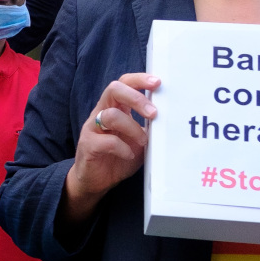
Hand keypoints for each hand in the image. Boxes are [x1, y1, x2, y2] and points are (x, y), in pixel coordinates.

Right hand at [64, 74, 159, 218]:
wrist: (96, 181)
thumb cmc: (119, 157)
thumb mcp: (139, 139)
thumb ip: (149, 127)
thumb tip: (171, 119)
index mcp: (115, 107)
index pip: (124, 83)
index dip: (139, 79)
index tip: (158, 82)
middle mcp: (101, 113)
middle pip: (114, 89)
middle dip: (136, 98)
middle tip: (153, 113)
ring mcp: (92, 128)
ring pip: (111, 115)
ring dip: (132, 128)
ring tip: (143, 142)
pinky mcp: (88, 145)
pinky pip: (106, 141)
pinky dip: (122, 148)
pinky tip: (128, 155)